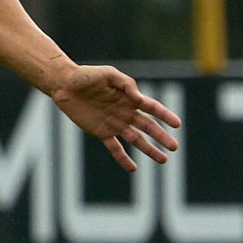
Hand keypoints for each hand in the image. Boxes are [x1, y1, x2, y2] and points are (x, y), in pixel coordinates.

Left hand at [49, 66, 180, 171]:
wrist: (65, 85)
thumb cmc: (87, 75)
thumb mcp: (108, 74)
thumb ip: (126, 83)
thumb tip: (139, 98)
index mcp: (129, 97)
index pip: (152, 108)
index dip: (165, 115)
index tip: (177, 124)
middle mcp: (125, 112)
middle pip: (148, 126)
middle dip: (161, 136)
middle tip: (174, 147)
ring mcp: (114, 123)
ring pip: (136, 139)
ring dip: (149, 149)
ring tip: (163, 159)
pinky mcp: (101, 132)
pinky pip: (114, 147)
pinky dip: (123, 158)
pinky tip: (133, 168)